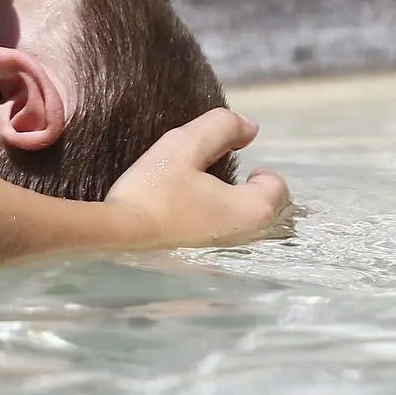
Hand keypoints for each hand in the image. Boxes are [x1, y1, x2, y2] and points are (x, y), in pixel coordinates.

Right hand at [106, 108, 292, 248]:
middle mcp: (249, 240)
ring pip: (247, 231)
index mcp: (253, 210)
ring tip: (207, 200)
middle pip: (267, 213)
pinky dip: (219, 230)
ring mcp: (228, 258)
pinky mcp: (207, 268)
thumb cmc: (154, 192)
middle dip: (253, 194)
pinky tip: (191, 222)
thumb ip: (221, 128)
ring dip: (236, 213)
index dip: (260, 171)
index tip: (237, 167)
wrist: (117, 239)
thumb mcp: (184, 146)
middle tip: (223, 182)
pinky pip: (227, 244)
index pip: (277, 187)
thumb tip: (250, 126)